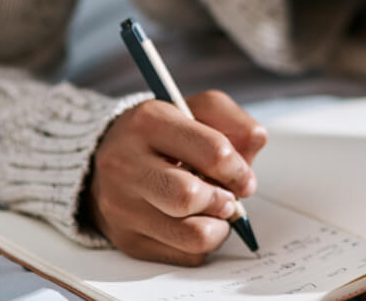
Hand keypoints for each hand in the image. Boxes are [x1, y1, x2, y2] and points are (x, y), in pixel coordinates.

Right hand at [85, 90, 267, 264]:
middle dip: (224, 200)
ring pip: (192, 235)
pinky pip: (185, 256)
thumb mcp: (196, 110)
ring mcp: (121, 205)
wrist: (109, 160)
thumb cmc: (162, 135)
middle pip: (191, 197)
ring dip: (218, 227)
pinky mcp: (127, 239)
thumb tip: (256, 141)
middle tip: (228, 197)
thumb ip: (231, 119)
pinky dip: (202, 243)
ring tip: (214, 211)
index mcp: (149, 122)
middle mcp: (126, 164)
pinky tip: (194, 223)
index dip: (239, 169)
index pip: (212, 151)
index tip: (243, 176)